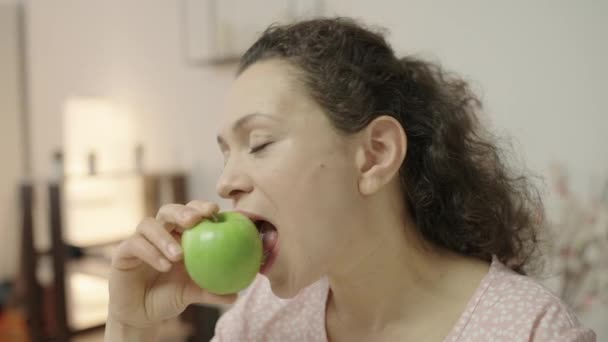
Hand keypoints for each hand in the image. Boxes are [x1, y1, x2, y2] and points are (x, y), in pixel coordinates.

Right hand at [107, 200, 236, 327]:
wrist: (140, 315)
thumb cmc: (169, 297)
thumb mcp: (192, 294)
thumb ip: (211, 291)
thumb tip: (237, 294)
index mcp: (179, 235)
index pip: (189, 213)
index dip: (201, 207)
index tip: (215, 210)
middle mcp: (159, 233)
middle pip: (168, 210)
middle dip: (182, 211)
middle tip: (195, 220)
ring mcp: (139, 240)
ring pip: (149, 224)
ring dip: (164, 237)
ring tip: (179, 255)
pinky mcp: (123, 253)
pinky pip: (135, 244)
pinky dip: (151, 253)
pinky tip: (164, 265)